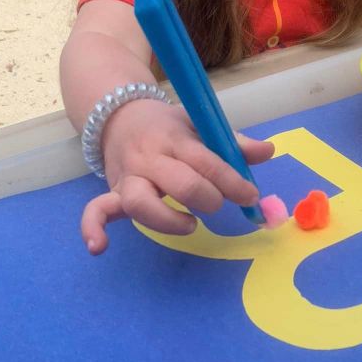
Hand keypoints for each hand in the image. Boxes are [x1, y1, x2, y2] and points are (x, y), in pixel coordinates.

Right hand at [80, 100, 273, 254]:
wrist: (119, 113)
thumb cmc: (168, 126)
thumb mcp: (200, 124)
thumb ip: (233, 141)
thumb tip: (268, 152)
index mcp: (175, 139)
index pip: (206, 162)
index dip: (233, 182)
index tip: (250, 196)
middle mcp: (150, 159)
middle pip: (180, 183)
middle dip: (208, 198)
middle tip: (218, 204)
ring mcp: (129, 178)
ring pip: (140, 202)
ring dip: (168, 220)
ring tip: (190, 224)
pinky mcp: (112, 193)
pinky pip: (96, 211)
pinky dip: (93, 228)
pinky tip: (99, 248)